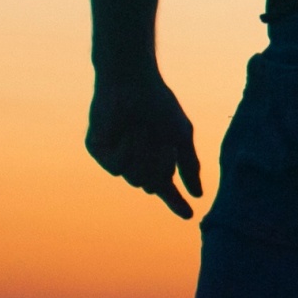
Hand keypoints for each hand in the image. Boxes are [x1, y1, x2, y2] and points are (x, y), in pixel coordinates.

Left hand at [86, 66, 202, 219]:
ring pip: (134, 178)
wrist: (131, 82)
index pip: (167, 189)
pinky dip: (126, 151)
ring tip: (143, 129)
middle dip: (160, 163)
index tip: (189, 216)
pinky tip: (127, 132)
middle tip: (160, 139)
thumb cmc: (159, 105)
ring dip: (144, 154)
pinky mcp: (98, 150)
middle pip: (152, 184)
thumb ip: (190, 165)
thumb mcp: (181, 136)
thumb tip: (198, 195)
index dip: (177, 203)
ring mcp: (116, 157)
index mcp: (156, 160)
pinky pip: (116, 167)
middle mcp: (136, 162)